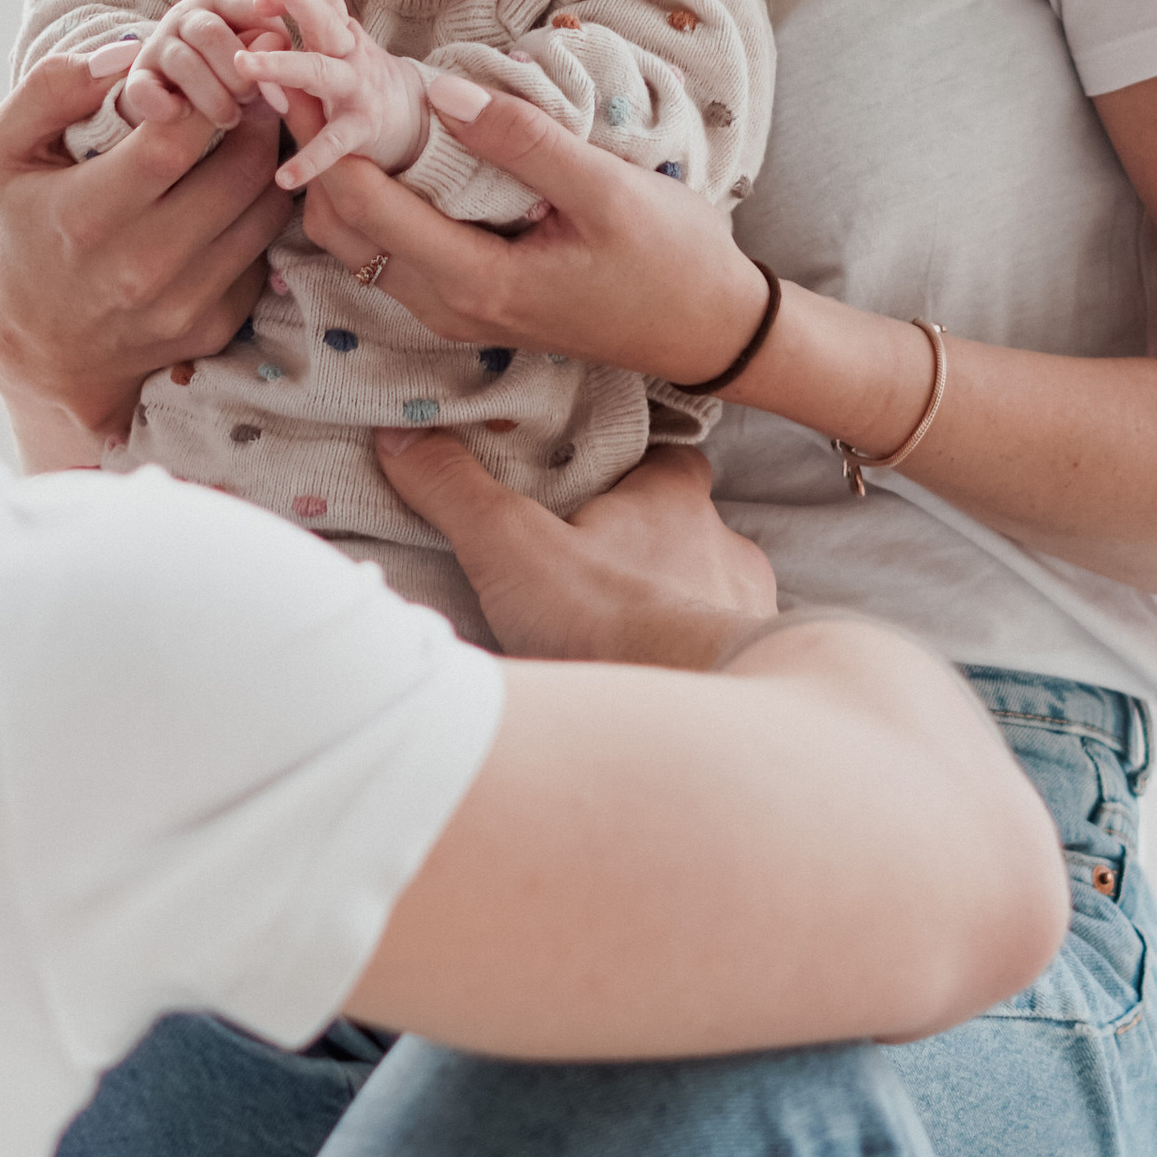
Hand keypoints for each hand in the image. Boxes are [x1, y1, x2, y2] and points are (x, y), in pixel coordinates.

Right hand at [0, 51, 292, 443]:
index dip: (209, 94)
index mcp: (87, 215)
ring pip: (266, 210)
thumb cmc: (26, 225)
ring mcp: (182, 303)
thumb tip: (129, 51)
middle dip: (257, 118)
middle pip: (239, 172)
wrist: (46, 343)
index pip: (174, 139)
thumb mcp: (4, 151)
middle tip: (254, 90)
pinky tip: (236, 193)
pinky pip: (263, 252)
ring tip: (252, 132)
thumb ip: (52, 87)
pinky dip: (258, 215)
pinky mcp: (214, 325)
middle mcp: (140, 267)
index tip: (217, 70)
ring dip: (269, 162)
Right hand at [111, 0, 292, 131]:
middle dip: (237, 72)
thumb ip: (270, 48)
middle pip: (209, 33)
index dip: (267, 28)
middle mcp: (183, 16)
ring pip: (183, 63)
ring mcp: (157, 46)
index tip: (284, 52)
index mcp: (217, 1)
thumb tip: (279, 44)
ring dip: (213, 97)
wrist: (182, 96)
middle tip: (251, 98)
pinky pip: (144, 90)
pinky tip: (186, 115)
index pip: (245, 4)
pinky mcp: (137, 78)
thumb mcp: (255, 53)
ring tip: (230, 118)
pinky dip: (168, 108)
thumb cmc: (231, 70)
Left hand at [236, 0, 428, 190]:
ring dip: (281, 64)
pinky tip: (284, 178)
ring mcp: (358, 91)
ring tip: (244, 65)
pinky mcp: (363, 129)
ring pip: (319, 72)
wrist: (418, 120)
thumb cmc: (361, 80)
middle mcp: (351, 56)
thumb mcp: (337, 52)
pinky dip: (310, 160)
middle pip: (327, 21)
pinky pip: (334, 143)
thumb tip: (251, 38)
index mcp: (343, 36)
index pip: (325, 0)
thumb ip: (297, 45)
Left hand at [304, 77, 766, 382]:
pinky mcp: (471, 301)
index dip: (320, 138)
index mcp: (475, 281)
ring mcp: (456, 312)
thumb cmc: (671, 259)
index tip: (294, 75)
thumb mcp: (604, 188)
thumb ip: (520, 141)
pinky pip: (392, 251)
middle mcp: (449, 306)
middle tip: (288, 78)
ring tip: (320, 102)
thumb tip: (436, 93)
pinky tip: (375, 148)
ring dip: (334, 177)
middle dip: (310, 153)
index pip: (364, 207)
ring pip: (360, 246)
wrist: (711, 329)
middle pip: (343, 230)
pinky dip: (368, 200)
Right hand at [375, 438, 778, 666]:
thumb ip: (456, 489)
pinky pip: (724, 653)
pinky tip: (657, 678)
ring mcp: (745, 611)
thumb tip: (401, 433)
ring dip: (673, 605)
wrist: (685, 723)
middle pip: (686, 527)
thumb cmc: (607, 622)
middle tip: (592, 567)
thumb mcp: (510, 546)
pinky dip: (694, 659)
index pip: (669, 458)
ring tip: (620, 631)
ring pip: (708, 591)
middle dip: (647, 544)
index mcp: (673, 499)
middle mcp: (723, 546)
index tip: (597, 479)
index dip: (637, 465)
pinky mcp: (754, 671)